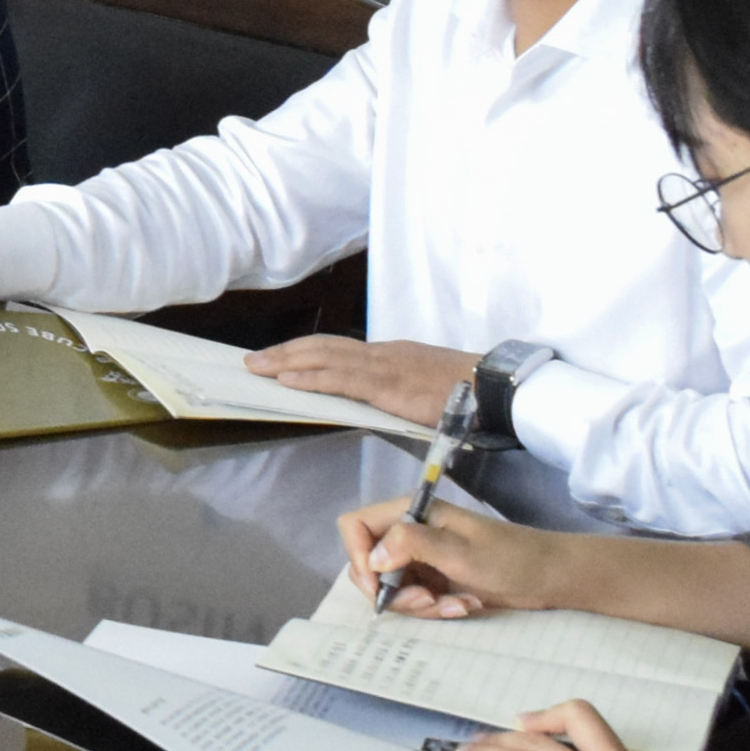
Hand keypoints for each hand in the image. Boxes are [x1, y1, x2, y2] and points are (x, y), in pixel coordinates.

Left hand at [248, 333, 474, 424]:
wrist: (495, 388)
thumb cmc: (467, 393)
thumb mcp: (423, 387)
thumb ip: (395, 391)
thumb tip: (370, 403)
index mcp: (389, 354)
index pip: (337, 348)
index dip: (304, 352)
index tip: (279, 357)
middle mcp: (381, 353)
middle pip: (322, 347)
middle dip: (285, 353)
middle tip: (253, 361)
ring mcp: (384, 366)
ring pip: (324, 358)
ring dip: (287, 363)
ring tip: (259, 368)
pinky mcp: (388, 385)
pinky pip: (341, 379)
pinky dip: (310, 378)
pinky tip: (289, 382)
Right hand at [337, 494, 570, 618]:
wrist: (552, 577)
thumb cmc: (511, 558)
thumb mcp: (460, 552)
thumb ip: (412, 545)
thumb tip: (372, 558)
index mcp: (411, 513)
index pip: (355, 525)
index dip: (357, 556)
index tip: (378, 587)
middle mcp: (409, 533)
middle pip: (368, 564)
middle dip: (393, 591)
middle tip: (426, 603)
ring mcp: (420, 558)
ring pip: (390, 588)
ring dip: (418, 605)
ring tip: (455, 606)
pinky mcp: (434, 580)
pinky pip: (414, 600)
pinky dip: (434, 610)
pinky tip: (463, 606)